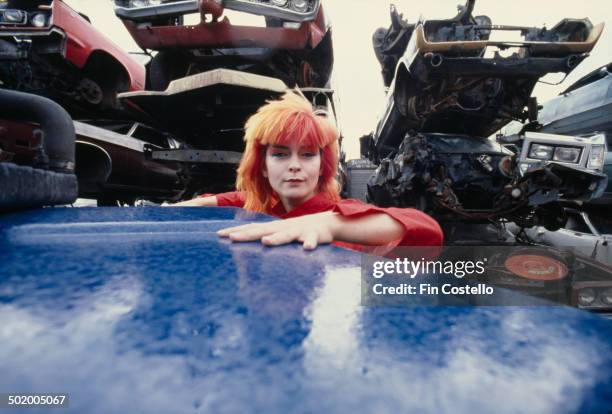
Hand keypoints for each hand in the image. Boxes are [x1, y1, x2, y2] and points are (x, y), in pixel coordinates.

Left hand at [217, 212, 337, 249]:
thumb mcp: (280, 233)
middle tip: (231, 238)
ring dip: (276, 238)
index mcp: (273, 228)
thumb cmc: (299, 231)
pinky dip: (309, 243)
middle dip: (247, 234)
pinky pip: (311, 240)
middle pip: (263, 231)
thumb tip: (247, 247)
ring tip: (266, 242)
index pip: (251, 228)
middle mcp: (283, 228)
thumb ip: (266, 238)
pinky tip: (307, 248)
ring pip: (286, 235)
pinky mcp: (314, 236)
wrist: (325, 223)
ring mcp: (298, 231)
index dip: (236, 231)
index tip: (219, 234)